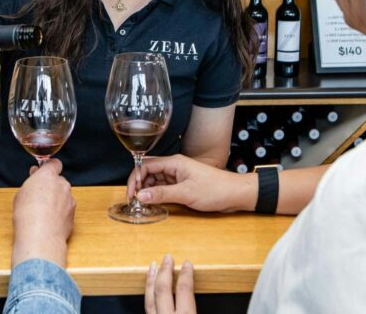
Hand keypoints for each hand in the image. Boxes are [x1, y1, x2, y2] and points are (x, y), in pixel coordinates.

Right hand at [12, 159, 74, 267]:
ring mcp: (70, 199)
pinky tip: (49, 221)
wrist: (40, 236)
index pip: (55, 164)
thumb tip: (35, 175)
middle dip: (52, 186)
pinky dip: (60, 212)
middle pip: (59, 181)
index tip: (43, 173)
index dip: (49, 168)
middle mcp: (62, 185)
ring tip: (43, 212)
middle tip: (39, 196)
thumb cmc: (27, 214)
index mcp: (48, 176)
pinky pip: (66, 209)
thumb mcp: (21, 193)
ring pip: (63, 195)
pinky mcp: (73, 213)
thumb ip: (32, 181)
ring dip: (56, 200)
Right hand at [126, 154, 256, 212]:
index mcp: (174, 163)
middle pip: (148, 171)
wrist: (234, 194)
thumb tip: (141, 195)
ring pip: (155, 179)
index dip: (135, 178)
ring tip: (142, 203)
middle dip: (138, 184)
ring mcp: (178, 175)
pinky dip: (156, 193)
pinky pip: (163, 186)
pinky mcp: (182, 184)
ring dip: (147, 190)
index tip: (131, 193)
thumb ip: (162, 194)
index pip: (146, 165)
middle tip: (134, 200)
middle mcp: (174, 166)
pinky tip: (153, 202)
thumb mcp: (186, 193)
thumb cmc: (215, 189)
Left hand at [145, 255, 195, 313]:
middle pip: (163, 289)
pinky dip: (147, 295)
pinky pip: (146, 307)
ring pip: (150, 299)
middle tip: (168, 258)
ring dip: (151, 281)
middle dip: (165, 271)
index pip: (184, 290)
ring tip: (153, 267)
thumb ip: (194, 309)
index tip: (187, 264)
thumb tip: (193, 297)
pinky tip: (148, 291)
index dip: (186, 275)